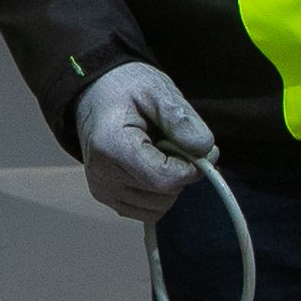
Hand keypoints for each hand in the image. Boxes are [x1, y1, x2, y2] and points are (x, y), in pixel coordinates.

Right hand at [75, 57, 217, 221]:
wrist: (94, 94)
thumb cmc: (126, 88)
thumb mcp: (157, 89)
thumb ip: (182, 119)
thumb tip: (206, 152)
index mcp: (112, 146)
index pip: (165, 179)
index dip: (192, 168)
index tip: (197, 147)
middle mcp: (102, 175)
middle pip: (164, 195)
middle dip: (181, 172)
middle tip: (172, 142)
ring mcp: (102, 190)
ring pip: (159, 207)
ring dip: (170, 184)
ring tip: (159, 152)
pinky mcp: (106, 197)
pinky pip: (147, 211)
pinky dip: (158, 193)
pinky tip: (151, 166)